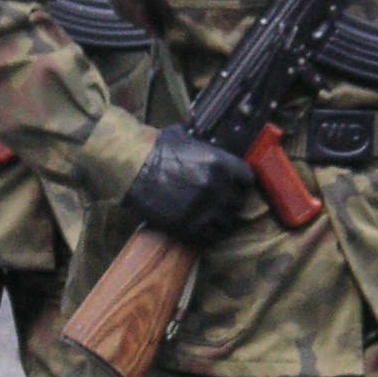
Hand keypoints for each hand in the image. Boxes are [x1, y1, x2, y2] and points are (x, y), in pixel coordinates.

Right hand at [121, 126, 255, 244]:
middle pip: (238, 202)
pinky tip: (201, 230)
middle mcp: (216, 186)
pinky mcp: (189, 226)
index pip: (247, 178)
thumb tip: (208, 144)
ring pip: (227, 223)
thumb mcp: (184, 139)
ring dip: (220, 221)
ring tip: (210, 219)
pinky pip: (211, 238)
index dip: (240, 183)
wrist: (130, 169)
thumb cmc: (153, 150)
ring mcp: (204, 208)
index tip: (234, 186)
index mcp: (219, 162)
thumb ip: (203, 146)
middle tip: (218, 204)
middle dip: (229, 203)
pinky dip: (209, 236)